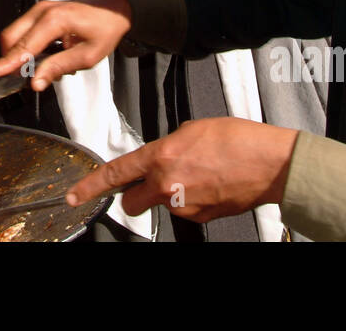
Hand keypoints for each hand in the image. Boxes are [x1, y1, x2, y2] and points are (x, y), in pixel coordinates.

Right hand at [0, 0, 132, 90]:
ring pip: (14, 35)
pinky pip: (24, 32)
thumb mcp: (87, 56)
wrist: (114, 10)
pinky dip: (28, 47)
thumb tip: (34, 83)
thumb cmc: (105, 31)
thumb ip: (58, 68)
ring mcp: (39, 9)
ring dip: (22, 55)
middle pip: (10, 38)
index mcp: (54, 20)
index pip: (23, 46)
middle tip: (31, 77)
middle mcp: (41, 11)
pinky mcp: (40, 12)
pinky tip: (50, 55)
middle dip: (12, 60)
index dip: (7, 63)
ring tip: (50, 65)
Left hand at [66, 118, 299, 223]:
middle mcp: (168, 185)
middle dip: (136, 193)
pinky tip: (208, 183)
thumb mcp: (192, 129)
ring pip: (161, 204)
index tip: (75, 195)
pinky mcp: (200, 217)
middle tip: (154, 180)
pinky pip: (184, 209)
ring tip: (197, 173)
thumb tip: (162, 155)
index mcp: (161, 157)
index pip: (115, 174)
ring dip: (169, 193)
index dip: (91, 186)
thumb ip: (168, 144)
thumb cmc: (239, 140)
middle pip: (132, 201)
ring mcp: (184, 205)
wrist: (270, 163)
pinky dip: (190, 199)